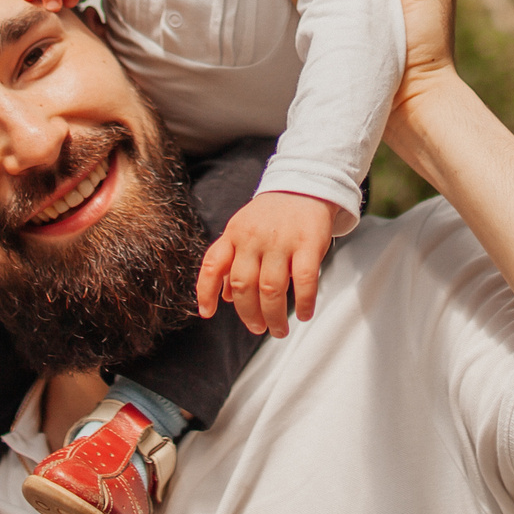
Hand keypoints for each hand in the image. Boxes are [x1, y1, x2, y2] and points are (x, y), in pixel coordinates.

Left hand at [196, 191, 336, 336]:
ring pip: (270, 289)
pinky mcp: (308, 242)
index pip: (212, 265)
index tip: (207, 314)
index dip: (205, 292)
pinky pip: (303, 281)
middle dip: (249, 314)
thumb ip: (231, 261)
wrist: (306, 184)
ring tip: (279, 329)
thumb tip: (223, 298)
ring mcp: (281, 240)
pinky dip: (303, 303)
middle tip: (258, 328)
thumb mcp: (243, 230)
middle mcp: (253, 238)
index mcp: (234, 234)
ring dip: (274, 316)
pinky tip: (304, 313)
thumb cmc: (272, 215)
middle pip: (243, 286)